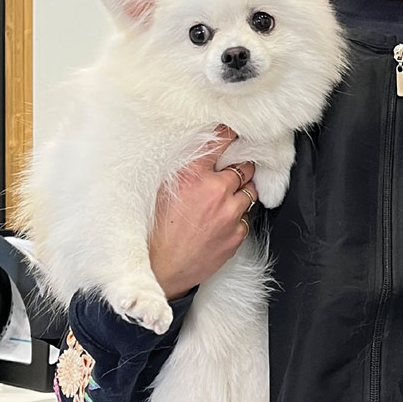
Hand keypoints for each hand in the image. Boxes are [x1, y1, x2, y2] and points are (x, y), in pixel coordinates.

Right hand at [149, 126, 256, 299]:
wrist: (157, 271)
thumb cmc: (153, 231)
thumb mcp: (160, 189)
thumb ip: (183, 169)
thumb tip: (198, 151)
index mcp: (193, 175)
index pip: (222, 140)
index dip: (231, 133)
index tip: (235, 130)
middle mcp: (216, 190)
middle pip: (244, 166)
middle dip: (239, 166)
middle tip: (231, 169)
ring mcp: (229, 214)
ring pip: (249, 191)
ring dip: (240, 191)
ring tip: (225, 198)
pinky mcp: (236, 235)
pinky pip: (245, 218)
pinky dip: (237, 217)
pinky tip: (221, 221)